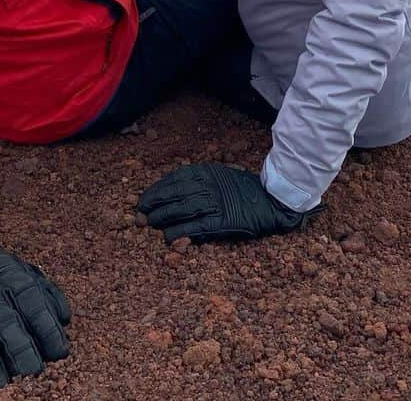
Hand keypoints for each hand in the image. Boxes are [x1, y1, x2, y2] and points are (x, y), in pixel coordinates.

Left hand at [138, 162, 317, 242]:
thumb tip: (177, 190)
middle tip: (139, 212)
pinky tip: (166, 237)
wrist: (271, 200)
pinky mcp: (219, 222)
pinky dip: (178, 232)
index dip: (157, 190)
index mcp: (207, 173)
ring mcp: (213, 204)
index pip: (174, 179)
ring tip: (148, 224)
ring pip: (179, 210)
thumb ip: (202, 182)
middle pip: (173, 194)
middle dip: (154, 203)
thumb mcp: (222, 177)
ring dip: (161, 218)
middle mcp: (207, 186)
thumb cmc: (246, 190)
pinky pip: (193, 227)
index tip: (145, 198)